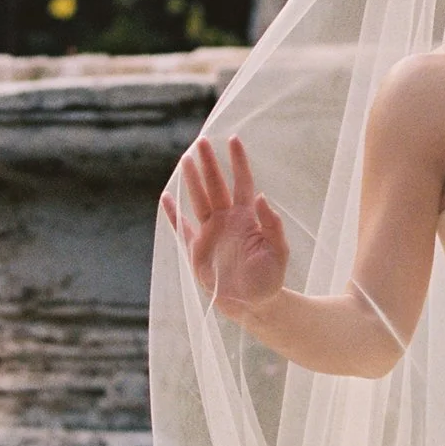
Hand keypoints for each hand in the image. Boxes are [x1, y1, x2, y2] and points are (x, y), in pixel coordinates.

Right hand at [161, 136, 289, 318]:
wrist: (254, 305)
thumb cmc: (271, 278)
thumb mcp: (279, 251)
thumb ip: (272, 225)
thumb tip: (262, 197)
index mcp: (247, 218)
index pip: (242, 183)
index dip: (238, 162)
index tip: (234, 140)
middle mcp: (227, 220)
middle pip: (216, 186)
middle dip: (209, 164)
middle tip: (201, 141)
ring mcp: (210, 233)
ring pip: (198, 200)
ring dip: (191, 180)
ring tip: (184, 159)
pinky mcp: (196, 250)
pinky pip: (181, 228)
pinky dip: (173, 214)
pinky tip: (166, 197)